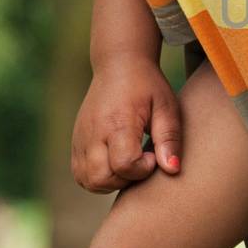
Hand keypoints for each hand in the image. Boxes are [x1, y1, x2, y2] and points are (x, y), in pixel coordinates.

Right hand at [71, 53, 182, 192]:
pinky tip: (115, 162)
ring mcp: (81, 138)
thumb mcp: (167, 107)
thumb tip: (172, 169)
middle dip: (125, 180)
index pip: (124, 164)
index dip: (143, 169)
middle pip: (100, 179)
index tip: (152, 154)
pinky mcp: (76, 141)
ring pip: (87, 180)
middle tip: (140, 161)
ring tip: (128, 163)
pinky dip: (97, 177)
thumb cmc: (147, 86)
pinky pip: (80, 173)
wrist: (118, 65)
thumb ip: (169, 139)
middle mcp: (94, 133)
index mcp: (118, 123)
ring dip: (110, 181)